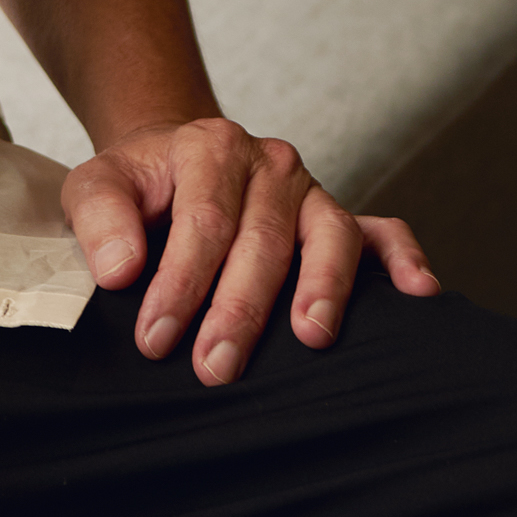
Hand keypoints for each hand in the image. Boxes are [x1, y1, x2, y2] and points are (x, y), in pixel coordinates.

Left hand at [62, 118, 441, 383]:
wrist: (174, 162)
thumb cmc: (140, 186)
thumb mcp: (97, 186)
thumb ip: (100, 219)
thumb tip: (122, 272)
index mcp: (209, 148)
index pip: (202, 223)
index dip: (180, 284)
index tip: (156, 339)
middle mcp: (268, 164)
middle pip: (262, 240)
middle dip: (239, 310)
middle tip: (216, 368)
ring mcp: (310, 191)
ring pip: (328, 236)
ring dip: (323, 288)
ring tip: (312, 338)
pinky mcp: (339, 216)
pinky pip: (382, 232)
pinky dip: (403, 259)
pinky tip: (419, 293)